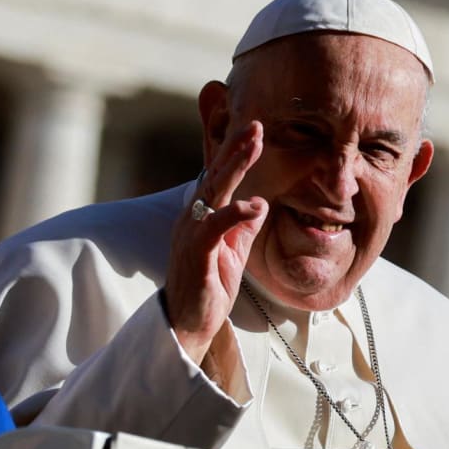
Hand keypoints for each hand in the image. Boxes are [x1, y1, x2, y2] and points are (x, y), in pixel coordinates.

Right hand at [164, 121, 267, 363]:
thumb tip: (260, 202)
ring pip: (213, 192)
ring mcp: (191, 233)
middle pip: (215, 175)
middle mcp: (192, 218)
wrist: (188, 323)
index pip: (219, 177)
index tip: (255, 131)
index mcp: (201, 215)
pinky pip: (214, 227)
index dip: (236, 153)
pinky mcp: (196, 253)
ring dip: (234, 167)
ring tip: (254, 145)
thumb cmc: (209, 285)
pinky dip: (234, 213)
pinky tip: (255, 205)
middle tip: (256, 126)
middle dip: (236, 149)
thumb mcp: (233, 250)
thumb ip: (244, 225)